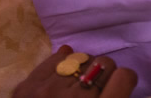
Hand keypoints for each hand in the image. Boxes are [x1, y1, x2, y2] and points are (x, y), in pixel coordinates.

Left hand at [12, 45, 137, 97]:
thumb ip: (116, 96)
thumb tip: (123, 75)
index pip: (124, 76)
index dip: (123, 80)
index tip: (115, 87)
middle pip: (104, 63)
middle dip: (102, 75)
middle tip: (92, 91)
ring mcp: (48, 92)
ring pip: (80, 58)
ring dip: (81, 70)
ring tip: (74, 87)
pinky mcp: (26, 89)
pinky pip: (55, 58)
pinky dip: (61, 64)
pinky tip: (60, 79)